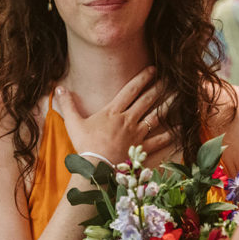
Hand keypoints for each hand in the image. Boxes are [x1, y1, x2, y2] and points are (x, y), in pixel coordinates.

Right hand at [54, 66, 172, 164]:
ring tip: (179, 97)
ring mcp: (137, 135)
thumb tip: (58, 88)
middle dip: (160, 87)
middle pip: (148, 100)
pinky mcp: (142, 150)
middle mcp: (128, 120)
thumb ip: (67, 104)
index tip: (153, 69)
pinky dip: (171, 135)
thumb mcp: (73, 124)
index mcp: (113, 112)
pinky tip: (180, 129)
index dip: (143, 78)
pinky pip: (160, 142)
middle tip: (171, 78)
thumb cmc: (84, 146)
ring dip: (169, 106)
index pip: (131, 90)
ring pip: (157, 117)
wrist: (95, 170)